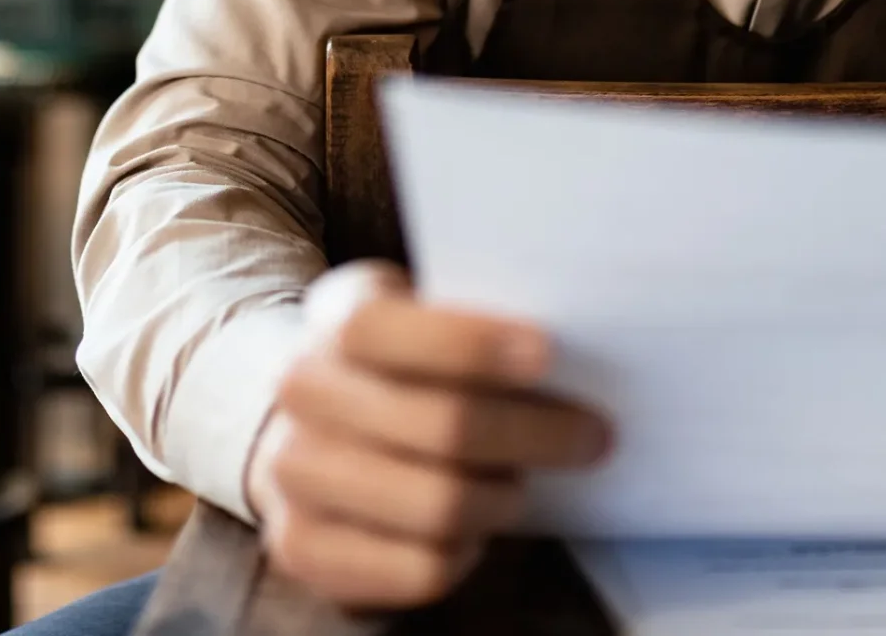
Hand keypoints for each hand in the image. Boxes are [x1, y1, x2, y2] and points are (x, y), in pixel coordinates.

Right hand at [245, 262, 612, 608]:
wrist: (306, 422)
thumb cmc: (401, 367)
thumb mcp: (425, 316)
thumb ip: (475, 326)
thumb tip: (574, 357)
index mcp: (338, 319)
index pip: (387, 330)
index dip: (469, 343)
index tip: (546, 354)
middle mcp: (303, 393)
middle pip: (441, 427)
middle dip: (534, 434)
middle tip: (592, 436)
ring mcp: (293, 473)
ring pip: (438, 506)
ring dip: (503, 499)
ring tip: (519, 486)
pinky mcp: (301, 547)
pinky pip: (419, 569)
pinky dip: (465, 554)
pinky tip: (472, 531)